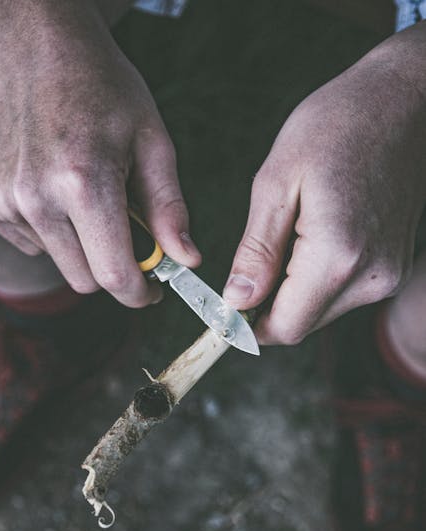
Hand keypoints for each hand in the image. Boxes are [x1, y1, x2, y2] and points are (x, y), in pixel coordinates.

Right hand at [0, 0, 200, 305]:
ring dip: (81, 246)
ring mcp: (5, 202)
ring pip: (59, 263)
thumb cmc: (104, 93)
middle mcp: (36, 198)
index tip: (152, 291)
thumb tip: (187, 260)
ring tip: (86, 195)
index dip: (139, 294)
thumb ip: (169, 208)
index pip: (113, 276)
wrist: (38, 54)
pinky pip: (32, 243)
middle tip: (127, 235)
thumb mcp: (152, 143)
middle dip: (112, 269)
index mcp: (82, 184)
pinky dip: (52, 230)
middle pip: (85, 280)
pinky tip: (55, 189)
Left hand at [223, 23, 425, 343]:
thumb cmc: (338, 125)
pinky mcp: (395, 266)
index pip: (285, 327)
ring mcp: (389, 273)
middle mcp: (371, 276)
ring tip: (294, 232)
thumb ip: (256, 250)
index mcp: (338, 256)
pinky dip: (319, 277)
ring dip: (295, 289)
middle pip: (303, 324)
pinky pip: (344, 292)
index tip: (228, 308)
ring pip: (322, 311)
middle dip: (270, 304)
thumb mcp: (277, 182)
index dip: (249, 326)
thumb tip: (236, 300)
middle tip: (255, 259)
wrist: (404, 100)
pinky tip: (318, 233)